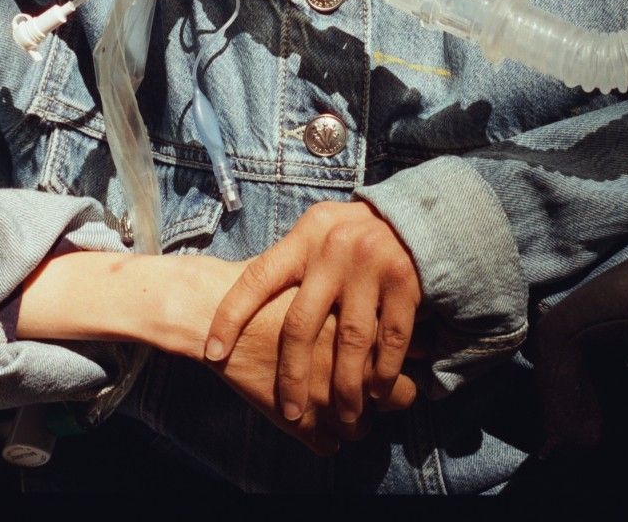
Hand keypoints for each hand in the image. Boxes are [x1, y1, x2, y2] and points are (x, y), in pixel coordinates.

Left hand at [203, 201, 421, 428]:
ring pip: (350, 341)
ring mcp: (370, 266)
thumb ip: (290, 264)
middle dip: (293, 376)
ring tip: (346, 413)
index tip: (213, 354)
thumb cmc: (352, 233)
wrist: (414, 215)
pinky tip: (377, 391)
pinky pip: (390, 340)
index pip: (257, 278)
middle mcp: (333, 250)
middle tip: (292, 411)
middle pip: (302, 324)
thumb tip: (242, 305)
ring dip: (346, 386)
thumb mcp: (315, 232)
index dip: (231, 316)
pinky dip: (384, 371)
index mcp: (305, 237)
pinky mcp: (405, 282)